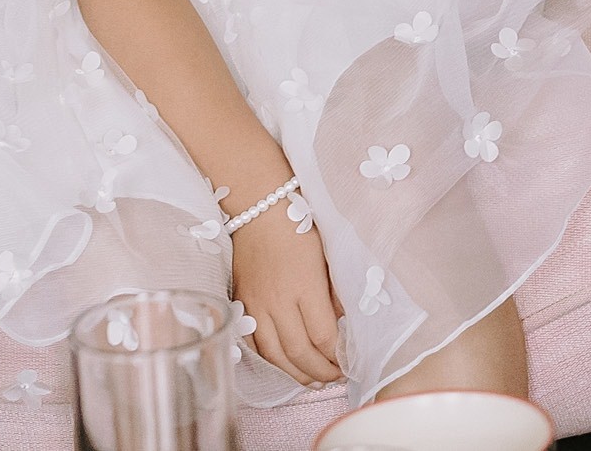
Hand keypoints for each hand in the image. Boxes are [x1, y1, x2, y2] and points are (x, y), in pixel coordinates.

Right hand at [230, 198, 342, 385]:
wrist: (259, 211)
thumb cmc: (298, 227)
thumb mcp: (327, 256)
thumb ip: (334, 292)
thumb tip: (342, 323)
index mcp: (305, 287)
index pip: (323, 336)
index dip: (336, 356)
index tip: (348, 362)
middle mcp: (278, 302)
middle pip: (299, 352)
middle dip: (320, 372)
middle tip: (335, 378)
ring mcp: (256, 306)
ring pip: (275, 355)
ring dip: (295, 374)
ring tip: (313, 381)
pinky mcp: (242, 306)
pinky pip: (254, 344)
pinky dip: (270, 361)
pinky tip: (284, 367)